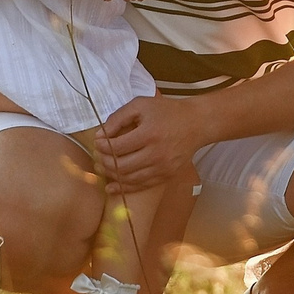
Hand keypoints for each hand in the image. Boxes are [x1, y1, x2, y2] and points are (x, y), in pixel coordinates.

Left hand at [93, 95, 207, 192]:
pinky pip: (141, 186)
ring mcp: (162, 168)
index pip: (117, 147)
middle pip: (121, 166)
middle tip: (97, 156)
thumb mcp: (141, 105)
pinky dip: (124, 188)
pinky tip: (112, 186)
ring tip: (102, 168)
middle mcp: (156, 154)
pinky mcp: (167, 176)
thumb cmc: (167, 111)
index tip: (98, 142)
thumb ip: (118, 117)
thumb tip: (100, 135)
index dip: (102, 146)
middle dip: (104, 162)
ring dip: (111, 175)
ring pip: (129, 179)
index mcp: (149, 134)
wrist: (196, 123)